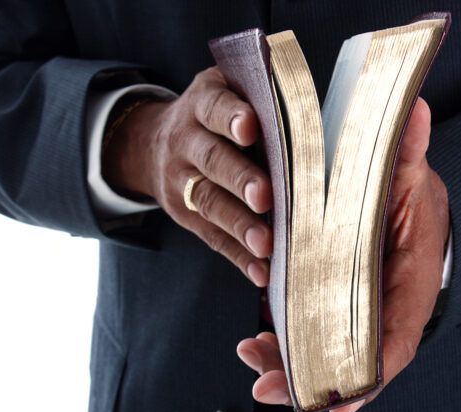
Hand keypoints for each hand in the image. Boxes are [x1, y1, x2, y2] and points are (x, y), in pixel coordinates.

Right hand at [102, 67, 272, 286]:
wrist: (152, 144)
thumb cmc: (215, 116)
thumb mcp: (224, 92)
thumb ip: (256, 101)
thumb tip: (308, 125)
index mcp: (202, 103)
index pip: (214, 107)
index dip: (231, 117)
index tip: (250, 128)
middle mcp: (185, 140)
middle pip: (212, 160)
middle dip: (239, 179)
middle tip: (264, 197)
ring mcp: (180, 180)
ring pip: (209, 202)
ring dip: (239, 225)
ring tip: (265, 244)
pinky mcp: (183, 214)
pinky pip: (211, 236)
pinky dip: (237, 256)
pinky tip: (260, 271)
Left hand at [235, 98, 449, 411]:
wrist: (405, 199)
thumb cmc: (412, 195)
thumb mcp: (413, 172)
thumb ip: (410, 151)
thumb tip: (416, 109)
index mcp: (412, 281)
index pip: (398, 337)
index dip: (371, 371)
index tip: (340, 398)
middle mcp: (386, 305)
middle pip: (352, 357)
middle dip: (308, 374)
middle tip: (266, 385)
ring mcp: (359, 308)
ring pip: (326, 350)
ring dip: (288, 362)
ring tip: (252, 360)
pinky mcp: (335, 302)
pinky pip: (312, 332)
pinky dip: (286, 342)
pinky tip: (257, 344)